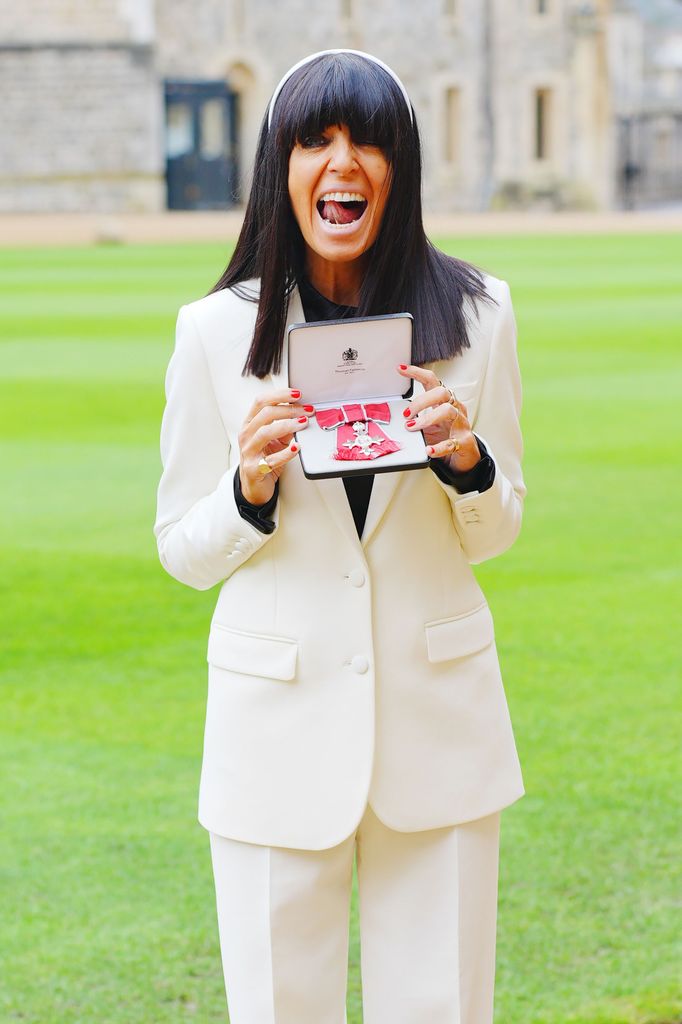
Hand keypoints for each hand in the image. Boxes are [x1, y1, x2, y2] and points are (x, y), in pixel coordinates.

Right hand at [238, 388, 313, 504]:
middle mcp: (246, 436)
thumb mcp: (275, 440)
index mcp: (250, 424)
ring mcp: (249, 452)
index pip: (261, 402)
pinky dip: (286, 453)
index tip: (297, 394)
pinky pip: (271, 460)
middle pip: (265, 414)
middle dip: (289, 409)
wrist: (254, 486)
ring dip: (287, 426)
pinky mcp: (254, 469)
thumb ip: (286, 427)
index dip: (279, 395)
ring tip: (303, 423)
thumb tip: (303, 414)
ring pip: (265, 433)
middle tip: (307, 411)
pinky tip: (297, 448)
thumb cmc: (264, 458)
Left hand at [397, 364, 480, 472]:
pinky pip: (451, 443)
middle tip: (406, 414)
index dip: (417, 373)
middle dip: (421, 401)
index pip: (431, 381)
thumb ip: (414, 419)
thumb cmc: (446, 436)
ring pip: (448, 411)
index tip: (401, 369)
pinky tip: (428, 450)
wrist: (464, 456)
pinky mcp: (464, 441)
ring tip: (412, 427)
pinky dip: (438, 447)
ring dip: (427, 418)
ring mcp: (461, 424)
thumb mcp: (427, 425)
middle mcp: (455, 408)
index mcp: (444, 401)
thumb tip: (396, 419)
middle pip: (442, 392)